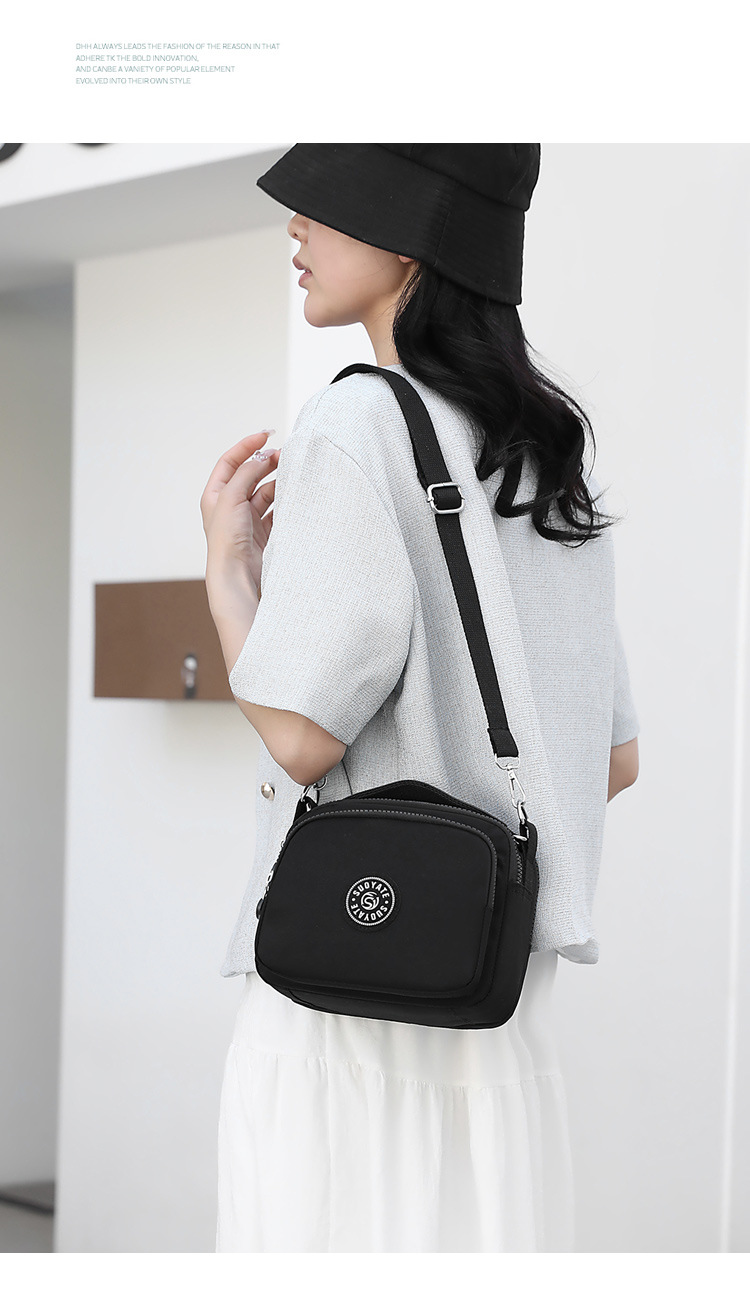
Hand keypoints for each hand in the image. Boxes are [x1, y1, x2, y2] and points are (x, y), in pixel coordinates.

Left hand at [200, 431, 280, 596]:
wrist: (236, 574)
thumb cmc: (226, 540)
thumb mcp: (231, 497)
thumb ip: (247, 472)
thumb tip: (263, 457)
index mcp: (215, 495)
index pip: (230, 461)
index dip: (247, 446)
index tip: (266, 435)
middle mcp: (230, 505)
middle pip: (250, 475)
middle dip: (266, 463)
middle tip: (285, 455)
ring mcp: (247, 519)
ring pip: (266, 492)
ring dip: (278, 482)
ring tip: (293, 476)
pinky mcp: (263, 532)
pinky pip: (276, 510)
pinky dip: (285, 502)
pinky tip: (294, 497)